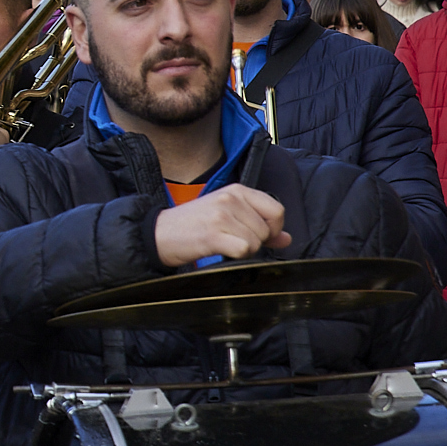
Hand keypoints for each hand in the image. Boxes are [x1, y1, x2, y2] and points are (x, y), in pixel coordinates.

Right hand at [152, 185, 291, 266]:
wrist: (159, 233)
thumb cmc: (193, 224)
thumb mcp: (227, 214)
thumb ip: (259, 223)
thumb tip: (286, 239)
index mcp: (237, 190)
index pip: (276, 210)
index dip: (274, 228)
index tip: (260, 235)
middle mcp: (231, 198)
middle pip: (266, 230)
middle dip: (255, 242)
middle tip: (232, 240)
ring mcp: (222, 215)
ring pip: (256, 242)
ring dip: (244, 250)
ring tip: (223, 244)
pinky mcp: (214, 234)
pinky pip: (243, 250)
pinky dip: (236, 255)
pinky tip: (220, 250)